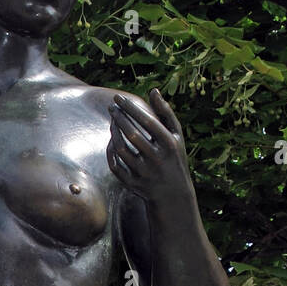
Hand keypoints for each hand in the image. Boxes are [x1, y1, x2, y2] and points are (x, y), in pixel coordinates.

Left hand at [106, 88, 192, 204]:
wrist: (173, 194)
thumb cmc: (174, 157)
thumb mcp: (176, 136)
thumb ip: (166, 113)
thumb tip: (153, 91)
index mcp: (169, 145)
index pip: (147, 121)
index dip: (130, 108)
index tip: (118, 98)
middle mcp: (157, 159)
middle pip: (132, 134)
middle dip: (119, 117)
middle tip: (112, 107)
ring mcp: (144, 173)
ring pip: (120, 149)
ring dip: (113, 132)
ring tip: (112, 121)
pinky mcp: (133, 184)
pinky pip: (115, 165)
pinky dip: (110, 151)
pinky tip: (111, 140)